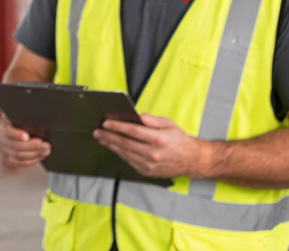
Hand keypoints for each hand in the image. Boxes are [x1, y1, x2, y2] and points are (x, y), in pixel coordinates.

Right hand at [0, 112, 51, 170]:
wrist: (10, 133)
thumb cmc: (19, 121)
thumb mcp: (18, 116)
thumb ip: (23, 116)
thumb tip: (34, 111)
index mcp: (2, 124)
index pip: (7, 131)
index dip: (16, 134)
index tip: (27, 136)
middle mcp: (0, 137)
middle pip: (15, 146)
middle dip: (32, 146)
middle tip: (45, 145)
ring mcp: (2, 150)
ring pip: (18, 156)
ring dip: (35, 154)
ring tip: (46, 150)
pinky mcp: (7, 159)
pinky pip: (20, 163)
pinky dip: (32, 160)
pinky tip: (40, 156)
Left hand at [95, 113, 209, 178]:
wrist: (191, 161)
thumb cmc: (180, 141)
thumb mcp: (168, 124)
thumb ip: (151, 120)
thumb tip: (136, 116)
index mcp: (158, 139)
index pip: (133, 131)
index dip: (118, 127)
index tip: (106, 123)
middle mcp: (152, 153)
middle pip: (125, 143)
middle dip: (109, 136)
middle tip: (97, 131)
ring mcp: (149, 164)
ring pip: (125, 153)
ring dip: (111, 145)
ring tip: (101, 138)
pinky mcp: (147, 171)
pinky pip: (129, 161)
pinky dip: (120, 154)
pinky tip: (113, 147)